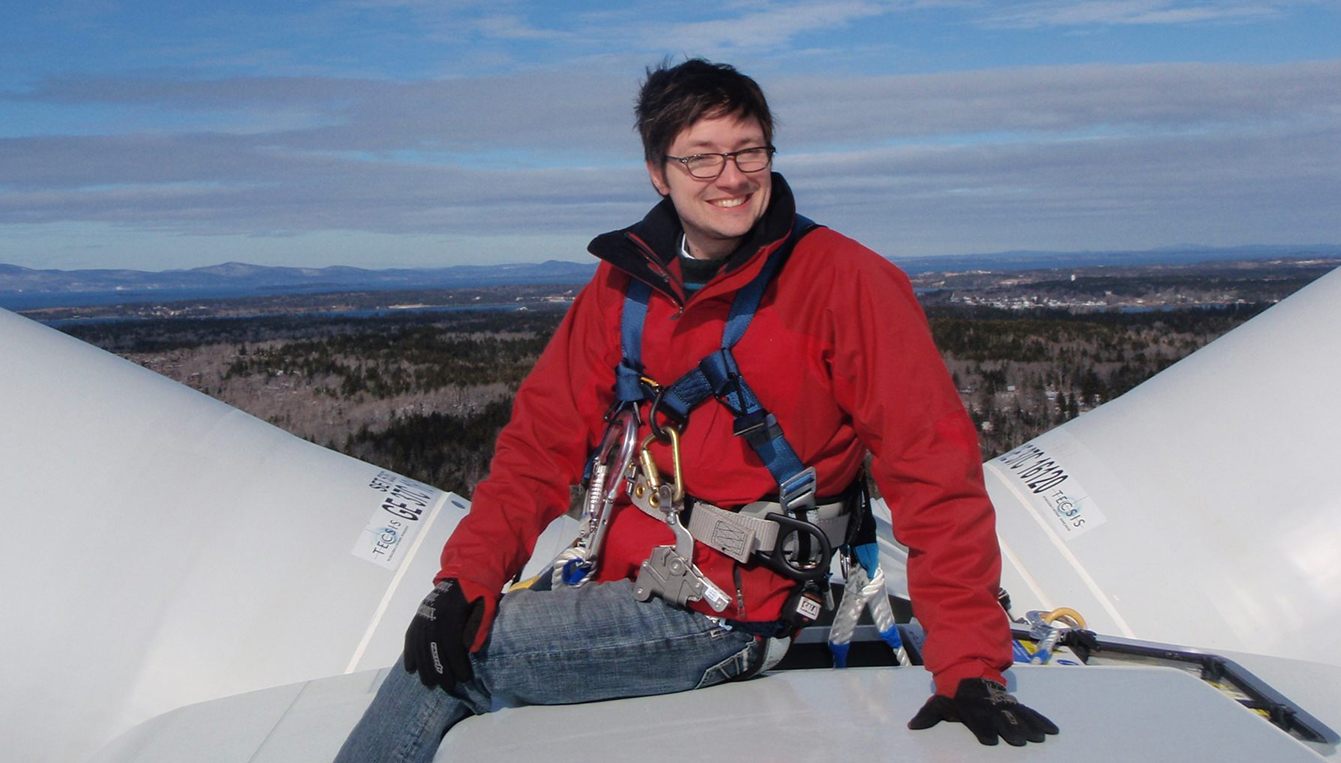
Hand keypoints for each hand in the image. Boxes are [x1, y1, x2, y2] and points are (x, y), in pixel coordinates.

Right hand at [402, 579, 491, 689]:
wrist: (464, 573)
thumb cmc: (478, 593)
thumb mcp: (485, 607)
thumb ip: (478, 628)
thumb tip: (470, 651)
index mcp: (451, 614)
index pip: (452, 645)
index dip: (458, 664)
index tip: (464, 679)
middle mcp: (433, 616)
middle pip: (434, 649)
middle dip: (441, 671)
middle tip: (447, 687)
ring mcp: (423, 616)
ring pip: (420, 646)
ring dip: (424, 667)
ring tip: (429, 683)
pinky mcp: (418, 616)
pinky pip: (410, 638)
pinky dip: (409, 653)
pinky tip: (410, 669)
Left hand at [908, 677, 1058, 745]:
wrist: (966, 666)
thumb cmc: (951, 691)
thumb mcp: (937, 701)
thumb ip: (927, 716)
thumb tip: (912, 726)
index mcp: (970, 707)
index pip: (977, 720)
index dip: (983, 730)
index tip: (990, 740)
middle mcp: (988, 705)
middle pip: (1001, 718)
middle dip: (1010, 729)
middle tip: (1019, 741)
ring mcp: (1003, 702)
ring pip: (1018, 714)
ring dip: (1028, 726)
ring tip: (1038, 738)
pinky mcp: (1013, 702)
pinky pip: (1029, 711)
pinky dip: (1041, 720)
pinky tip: (1051, 730)